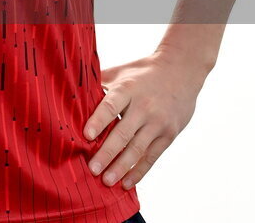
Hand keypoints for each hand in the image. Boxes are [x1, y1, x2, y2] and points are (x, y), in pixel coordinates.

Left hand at [83, 47, 211, 190]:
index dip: (98, 120)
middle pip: (123, 133)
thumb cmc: (143, 72)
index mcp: (128, 88)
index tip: (86, 136)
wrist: (181, 71)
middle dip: (106, 153)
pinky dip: (138, 171)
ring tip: (107, 181)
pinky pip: (151, 157)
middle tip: (92, 169)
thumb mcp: (122, 72)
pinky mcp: (168, 135)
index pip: (111, 106)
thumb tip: (73, 92)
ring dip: (121, 167)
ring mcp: (158, 122)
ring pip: (137, 149)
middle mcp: (144, 106)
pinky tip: (126, 183)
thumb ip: (101, 83)